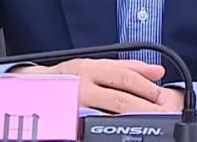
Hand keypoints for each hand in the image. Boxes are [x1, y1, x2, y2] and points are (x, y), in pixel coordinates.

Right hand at [12, 58, 174, 113]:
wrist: (34, 89)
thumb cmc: (70, 76)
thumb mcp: (97, 65)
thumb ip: (128, 67)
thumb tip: (158, 71)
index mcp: (91, 68)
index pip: (126, 77)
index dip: (147, 87)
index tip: (161, 96)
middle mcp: (82, 86)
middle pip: (121, 100)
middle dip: (145, 108)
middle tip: (162, 113)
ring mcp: (75, 107)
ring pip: (109, 117)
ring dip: (132, 120)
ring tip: (148, 123)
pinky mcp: (69, 122)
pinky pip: (93, 127)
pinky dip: (110, 128)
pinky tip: (121, 129)